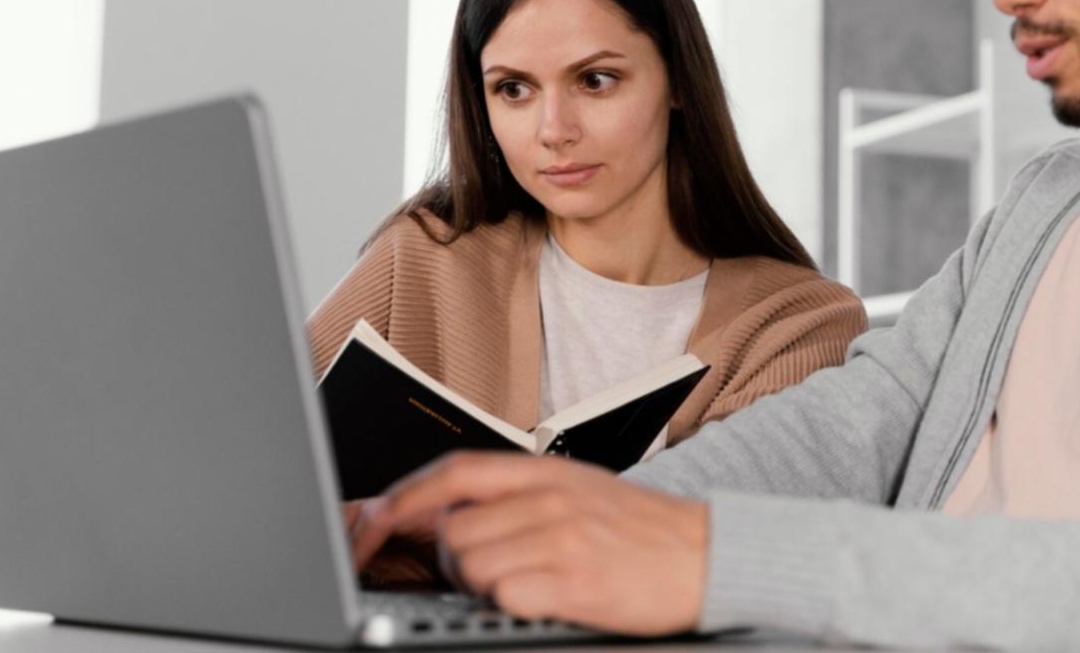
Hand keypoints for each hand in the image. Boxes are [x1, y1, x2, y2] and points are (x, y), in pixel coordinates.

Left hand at [352, 452, 708, 634]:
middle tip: (488, 572)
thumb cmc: (640, 529)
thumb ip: (515, 495)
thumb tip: (445, 513)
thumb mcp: (576, 489)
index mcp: (545, 472)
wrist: (709, 553)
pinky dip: (513, 606)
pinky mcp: (576, 583)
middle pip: (452, 530)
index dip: (403, 497)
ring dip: (482, 587)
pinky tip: (543, 601)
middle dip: (451, 561)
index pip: (453, 472)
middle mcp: (549, 499)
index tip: (371, 523)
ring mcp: (562, 539)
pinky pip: (506, 598)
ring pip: (472, 566)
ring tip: (523, 586)